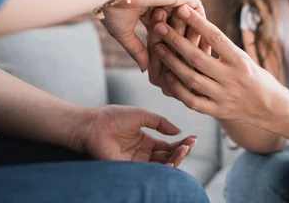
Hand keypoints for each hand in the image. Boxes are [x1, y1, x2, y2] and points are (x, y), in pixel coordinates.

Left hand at [75, 105, 195, 166]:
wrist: (94, 124)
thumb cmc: (114, 117)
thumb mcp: (142, 115)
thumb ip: (160, 123)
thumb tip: (178, 131)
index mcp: (146, 141)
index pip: (169, 146)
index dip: (182, 143)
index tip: (194, 138)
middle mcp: (143, 154)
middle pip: (168, 157)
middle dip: (182, 152)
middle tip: (190, 144)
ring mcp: (137, 162)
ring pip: (162, 166)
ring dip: (176, 159)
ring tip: (184, 149)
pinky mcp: (129, 169)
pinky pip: (149, 172)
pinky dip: (163, 168)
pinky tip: (172, 160)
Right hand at [101, 0, 205, 69]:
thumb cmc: (114, 9)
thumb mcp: (124, 34)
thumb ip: (137, 50)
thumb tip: (144, 69)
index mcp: (150, 12)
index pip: (166, 35)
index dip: (172, 52)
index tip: (179, 69)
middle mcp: (164, 6)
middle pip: (181, 29)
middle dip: (189, 47)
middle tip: (199, 67)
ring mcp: (173, 0)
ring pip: (192, 22)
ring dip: (198, 39)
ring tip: (204, 58)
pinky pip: (198, 13)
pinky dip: (202, 27)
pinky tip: (204, 44)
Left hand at [152, 5, 283, 126]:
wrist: (270, 107)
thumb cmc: (253, 76)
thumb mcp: (242, 57)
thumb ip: (222, 47)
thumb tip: (197, 23)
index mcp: (240, 61)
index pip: (216, 38)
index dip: (198, 23)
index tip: (182, 9)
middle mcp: (232, 78)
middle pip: (198, 58)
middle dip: (176, 40)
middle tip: (159, 26)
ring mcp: (224, 96)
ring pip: (192, 79)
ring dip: (172, 62)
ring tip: (157, 47)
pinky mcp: (218, 111)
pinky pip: (193, 101)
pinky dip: (178, 89)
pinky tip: (167, 76)